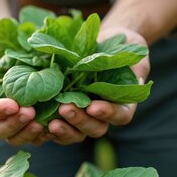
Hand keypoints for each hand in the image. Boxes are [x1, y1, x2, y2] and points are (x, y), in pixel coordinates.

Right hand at [0, 31, 50, 145]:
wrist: (5, 41)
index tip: (12, 105)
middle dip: (13, 124)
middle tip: (30, 112)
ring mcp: (12, 117)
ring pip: (16, 137)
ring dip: (28, 133)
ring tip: (43, 123)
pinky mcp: (30, 117)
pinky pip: (34, 133)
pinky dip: (43, 133)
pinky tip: (54, 124)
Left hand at [48, 27, 149, 144]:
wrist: (102, 43)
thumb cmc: (121, 46)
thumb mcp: (131, 51)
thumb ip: (133, 63)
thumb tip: (137, 74)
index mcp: (123, 102)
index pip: (120, 115)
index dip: (108, 113)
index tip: (94, 107)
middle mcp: (104, 113)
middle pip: (96, 128)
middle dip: (81, 121)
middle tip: (66, 109)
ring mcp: (85, 115)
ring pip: (77, 133)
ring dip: (65, 129)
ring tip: (51, 122)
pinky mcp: (67, 112)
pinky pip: (60, 127)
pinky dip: (50, 129)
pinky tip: (39, 124)